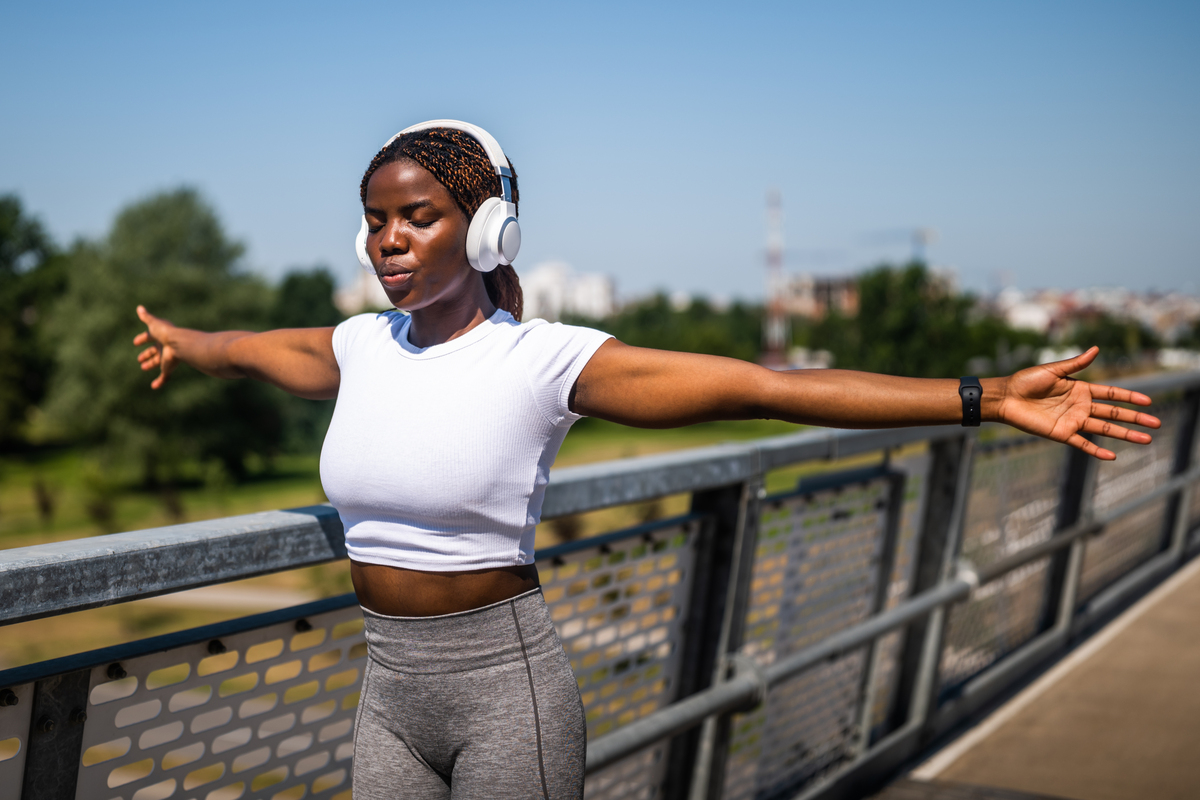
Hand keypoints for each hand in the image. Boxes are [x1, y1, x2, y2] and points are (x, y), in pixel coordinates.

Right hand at [133, 305, 178, 389]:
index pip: (150, 337)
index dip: (143, 339)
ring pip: (158, 363)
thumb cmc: (166, 333)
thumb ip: (146, 317)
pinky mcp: (168, 367)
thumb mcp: (153, 324)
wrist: (178, 344)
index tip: (135, 342)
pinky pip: (164, 377)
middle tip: (139, 359)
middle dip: (147, 354)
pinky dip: (159, 382)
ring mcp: (167, 358)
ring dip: (151, 364)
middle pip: (154, 351)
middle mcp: (164, 347)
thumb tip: (139, 308)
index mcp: (160, 336)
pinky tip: (154, 386)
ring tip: (143, 367)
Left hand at [996, 346, 1160, 459]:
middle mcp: (1081, 406)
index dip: (1130, 397)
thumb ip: (1076, 364)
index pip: (1112, 394)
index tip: (1148, 401)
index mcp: (1081, 389)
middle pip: (1114, 413)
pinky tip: (1112, 456)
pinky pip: (1082, 444)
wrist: (1006, 397)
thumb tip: (1097, 348)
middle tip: (1156, 423)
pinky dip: (1096, 450)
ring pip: (1105, 428)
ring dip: (1125, 435)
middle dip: (1135, 418)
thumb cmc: (1026, 381)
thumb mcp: (1053, 370)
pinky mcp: (1062, 433)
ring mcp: (1073, 421)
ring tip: (1146, 440)